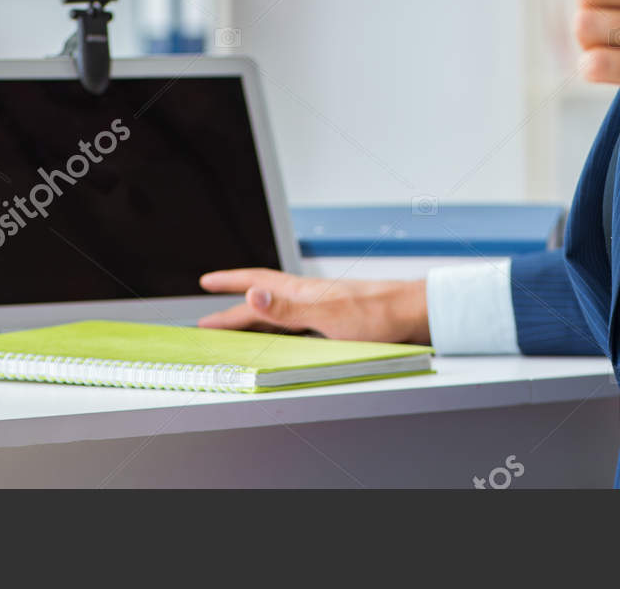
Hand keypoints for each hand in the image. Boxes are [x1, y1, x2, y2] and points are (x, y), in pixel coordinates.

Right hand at [197, 268, 429, 343]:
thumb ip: (288, 308)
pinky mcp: (336, 320)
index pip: (256, 284)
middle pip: (263, 301)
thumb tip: (251, 296)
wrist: (413, 313)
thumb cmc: (377, 313)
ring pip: (279, 311)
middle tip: (209, 317)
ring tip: (240, 325)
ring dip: (257, 317)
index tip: (206, 282)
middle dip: (234, 307)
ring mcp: (322, 307)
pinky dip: (281, 328)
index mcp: (302, 292)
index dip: (229, 283)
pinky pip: (297, 322)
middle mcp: (309, 296)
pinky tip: (285, 336)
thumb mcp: (327, 315)